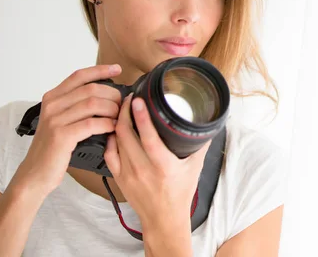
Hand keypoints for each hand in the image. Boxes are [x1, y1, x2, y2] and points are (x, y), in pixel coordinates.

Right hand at [17, 64, 122, 195]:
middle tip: (123, 105)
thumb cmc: (56, 147)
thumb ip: (78, 105)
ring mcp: (55, 119)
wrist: (36, 173)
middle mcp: (52, 105)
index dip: (100, 70)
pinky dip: (107, 124)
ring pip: (94, 103)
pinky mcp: (61, 135)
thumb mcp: (63, 120)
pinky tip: (113, 128)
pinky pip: (92, 123)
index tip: (118, 69)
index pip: (79, 75)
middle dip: (113, 95)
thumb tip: (107, 93)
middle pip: (92, 89)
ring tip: (120, 118)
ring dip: (113, 109)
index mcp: (53, 97)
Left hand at [103, 94, 209, 233]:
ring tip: (123, 109)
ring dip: (118, 122)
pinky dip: (111, 139)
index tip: (138, 100)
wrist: (163, 219)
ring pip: (116, 141)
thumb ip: (200, 144)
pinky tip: (116, 130)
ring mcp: (128, 174)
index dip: (141, 117)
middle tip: (129, 98)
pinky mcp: (119, 178)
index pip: (149, 137)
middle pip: (127, 135)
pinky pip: (109, 153)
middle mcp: (143, 170)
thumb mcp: (195, 167)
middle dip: (125, 112)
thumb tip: (208, 124)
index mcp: (164, 166)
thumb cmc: (180, 193)